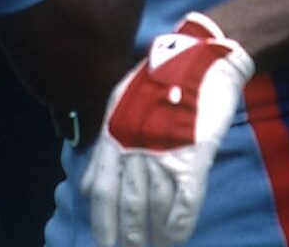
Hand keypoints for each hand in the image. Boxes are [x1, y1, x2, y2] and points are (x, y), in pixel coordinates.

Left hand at [82, 13, 255, 246]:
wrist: (200, 60)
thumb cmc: (160, 80)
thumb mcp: (119, 104)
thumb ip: (105, 144)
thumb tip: (87, 185)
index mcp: (113, 135)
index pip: (101, 191)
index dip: (101, 223)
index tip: (103, 243)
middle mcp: (134, 149)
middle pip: (127, 206)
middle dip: (127, 237)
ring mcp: (164, 155)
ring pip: (155, 209)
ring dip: (153, 236)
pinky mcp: (194, 158)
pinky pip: (184, 203)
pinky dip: (178, 227)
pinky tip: (175, 239)